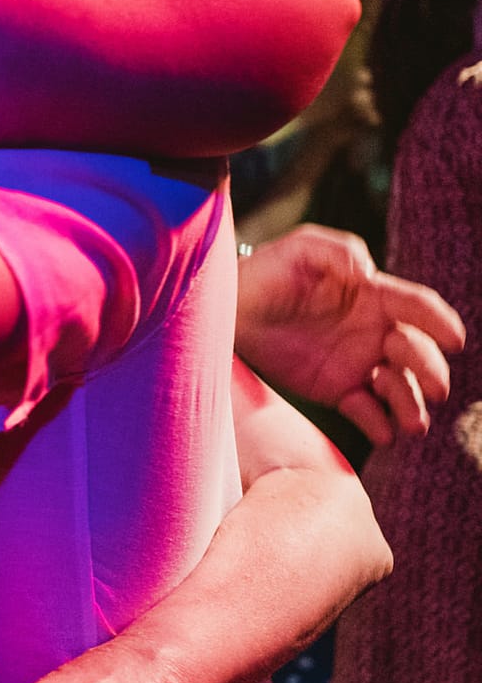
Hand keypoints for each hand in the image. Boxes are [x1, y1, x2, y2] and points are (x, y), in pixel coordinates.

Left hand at [235, 224, 464, 445]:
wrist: (230, 310)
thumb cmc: (267, 272)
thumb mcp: (300, 249)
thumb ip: (336, 250)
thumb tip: (367, 270)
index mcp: (375, 296)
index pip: (418, 308)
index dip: (439, 322)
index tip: (454, 338)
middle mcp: (376, 332)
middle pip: (418, 353)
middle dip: (431, 370)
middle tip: (434, 386)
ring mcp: (359, 363)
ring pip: (402, 388)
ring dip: (412, 404)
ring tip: (412, 422)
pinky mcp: (338, 390)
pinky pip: (367, 412)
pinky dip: (379, 424)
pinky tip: (383, 432)